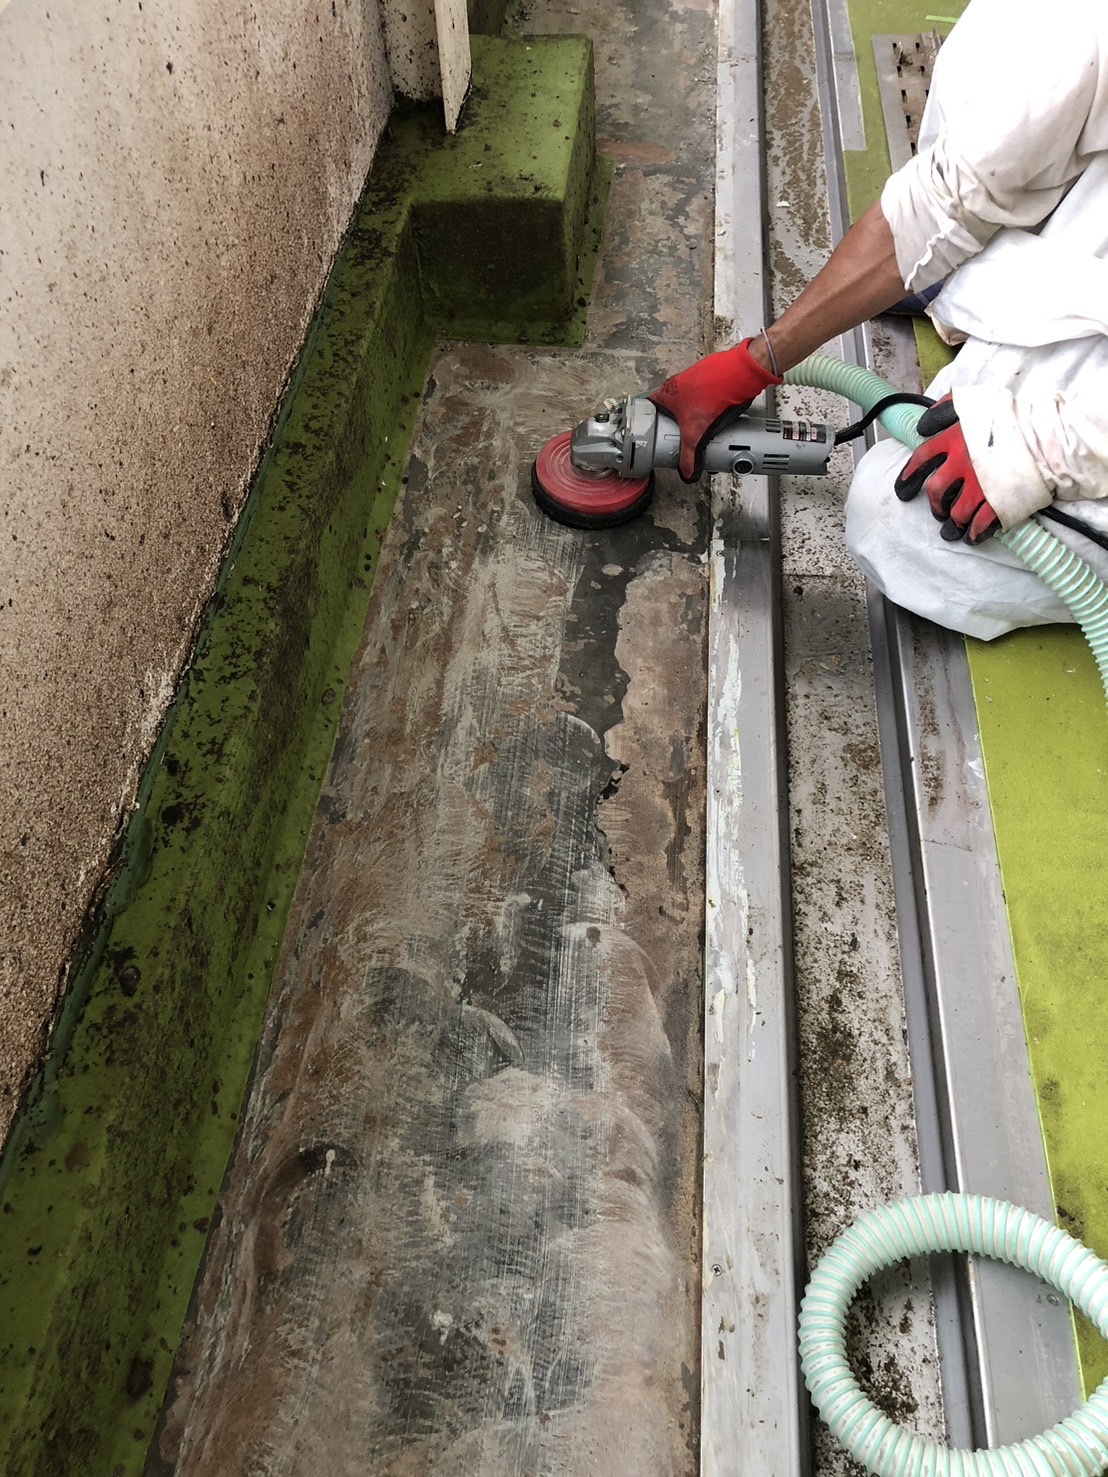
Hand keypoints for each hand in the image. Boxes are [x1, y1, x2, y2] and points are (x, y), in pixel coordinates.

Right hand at [648, 337, 782, 481]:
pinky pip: (707, 395)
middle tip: (678, 433)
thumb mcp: (696, 433)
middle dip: (676, 420)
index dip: (649, 419)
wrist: (741, 374)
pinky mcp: (713, 377)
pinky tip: (717, 415)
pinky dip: (709, 405)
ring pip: (690, 400)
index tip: (651, 428)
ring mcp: (696, 377)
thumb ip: (690, 456)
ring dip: (694, 413)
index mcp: (667, 393)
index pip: (649, 406)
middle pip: (671, 405)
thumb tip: (687, 471)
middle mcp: (679, 382)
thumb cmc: (714, 391)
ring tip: (700, 427)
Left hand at [894, 395, 999, 543]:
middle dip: (935, 504)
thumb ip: (945, 411)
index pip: (921, 460)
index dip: (908, 476)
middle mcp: (962, 465)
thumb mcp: (975, 402)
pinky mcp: (999, 503)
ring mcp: (980, 486)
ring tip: (953, 528)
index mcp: (953, 439)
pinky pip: (980, 525)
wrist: (1049, 434)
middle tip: (938, 510)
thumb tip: (923, 426)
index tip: (902, 490)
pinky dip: (974, 533)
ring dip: (952, 522)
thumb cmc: (1013, 416)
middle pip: (936, 492)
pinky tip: (972, 537)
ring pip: (955, 513)